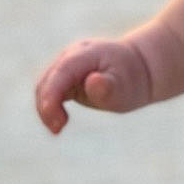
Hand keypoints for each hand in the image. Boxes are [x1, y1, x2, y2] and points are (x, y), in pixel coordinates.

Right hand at [34, 37, 152, 132]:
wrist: (138, 69)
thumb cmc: (132, 80)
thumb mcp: (125, 87)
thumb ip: (108, 86)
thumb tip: (92, 82)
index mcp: (86, 54)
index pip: (62, 72)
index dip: (52, 95)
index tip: (54, 119)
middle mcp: (71, 56)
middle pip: (48, 80)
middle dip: (46, 106)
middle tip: (57, 130)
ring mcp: (65, 64)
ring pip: (45, 86)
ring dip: (46, 108)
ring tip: (58, 128)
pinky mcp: (64, 77)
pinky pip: (50, 91)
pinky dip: (49, 106)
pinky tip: (59, 122)